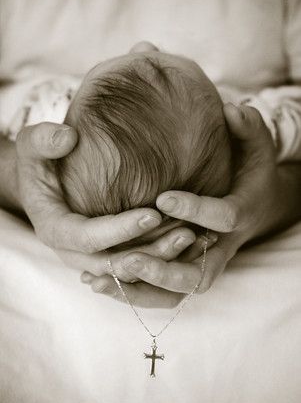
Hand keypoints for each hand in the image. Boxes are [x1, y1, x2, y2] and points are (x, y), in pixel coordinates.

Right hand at [15, 122, 194, 271]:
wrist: (43, 186)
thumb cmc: (40, 163)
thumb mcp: (31, 146)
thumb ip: (42, 141)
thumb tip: (67, 137)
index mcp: (55, 230)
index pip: (87, 237)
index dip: (120, 229)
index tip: (153, 213)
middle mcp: (74, 254)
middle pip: (115, 264)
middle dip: (152, 252)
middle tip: (188, 233)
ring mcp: (93, 259)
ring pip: (131, 271)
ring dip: (163, 260)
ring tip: (197, 239)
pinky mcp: (109, 256)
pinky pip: (138, 268)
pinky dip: (163, 260)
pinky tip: (192, 244)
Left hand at [87, 104, 300, 307]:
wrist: (256, 205)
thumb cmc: (251, 172)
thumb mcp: (256, 147)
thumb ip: (248, 129)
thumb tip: (234, 109)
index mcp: (240, 215)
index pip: (224, 218)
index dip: (196, 210)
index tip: (163, 198)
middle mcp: (222, 247)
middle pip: (200, 275)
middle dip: (164, 270)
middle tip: (129, 258)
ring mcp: (205, 262)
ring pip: (177, 292)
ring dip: (139, 290)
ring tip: (99, 280)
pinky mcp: (189, 269)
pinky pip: (164, 293)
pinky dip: (133, 292)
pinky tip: (95, 282)